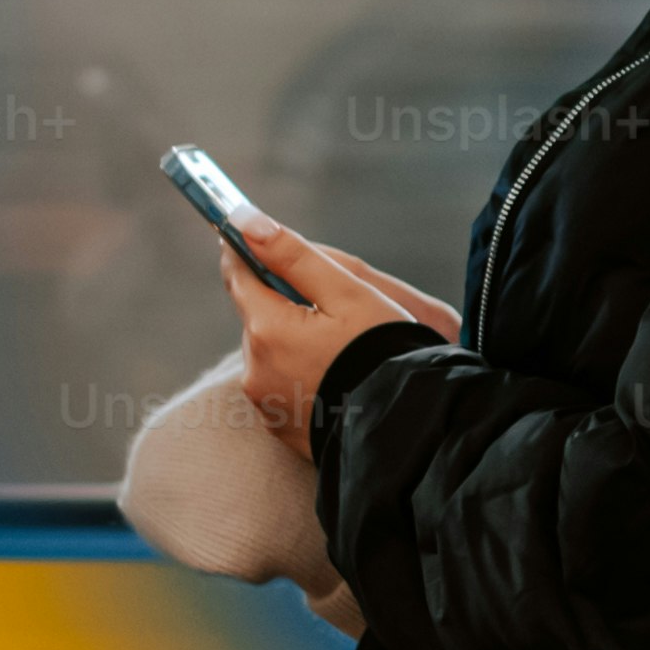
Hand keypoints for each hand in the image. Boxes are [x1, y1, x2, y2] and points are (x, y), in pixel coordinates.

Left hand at [223, 219, 454, 453]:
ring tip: (345, 348)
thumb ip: (294, 255)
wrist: (411, 430)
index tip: (258, 240)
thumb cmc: (387, 354)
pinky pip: (282, 387)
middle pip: (260, 316)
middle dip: (287, 304)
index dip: (249, 253)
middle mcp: (255, 370)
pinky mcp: (281, 428)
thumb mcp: (349, 293)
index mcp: (267, 329)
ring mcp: (265, 404)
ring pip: (271, 352)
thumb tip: (245, 220)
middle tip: (335, 305)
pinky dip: (303, 375)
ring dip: (295, 341)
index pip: (238, 275)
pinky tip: (340, 377)